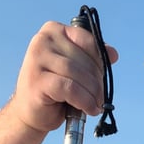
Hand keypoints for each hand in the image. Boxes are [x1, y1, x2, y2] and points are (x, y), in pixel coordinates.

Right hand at [11, 21, 118, 135]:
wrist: (31, 113)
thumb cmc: (55, 91)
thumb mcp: (76, 70)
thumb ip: (91, 59)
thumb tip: (113, 53)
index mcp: (54, 30)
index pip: (89, 41)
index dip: (101, 63)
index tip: (101, 80)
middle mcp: (43, 39)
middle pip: (85, 60)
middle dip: (98, 83)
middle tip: (100, 99)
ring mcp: (37, 58)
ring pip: (79, 75)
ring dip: (93, 95)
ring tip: (95, 106)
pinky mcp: (37, 79)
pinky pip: (70, 88)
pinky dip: (84, 101)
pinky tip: (88, 109)